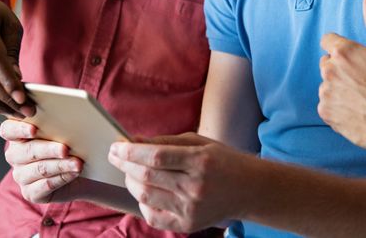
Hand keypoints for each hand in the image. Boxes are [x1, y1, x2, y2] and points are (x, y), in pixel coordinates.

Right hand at [1, 118, 86, 202]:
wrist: (86, 171)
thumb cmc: (75, 143)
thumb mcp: (68, 128)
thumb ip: (63, 120)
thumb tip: (72, 112)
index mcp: (18, 134)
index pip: (8, 129)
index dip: (18, 129)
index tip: (34, 129)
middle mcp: (15, 155)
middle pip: (25, 150)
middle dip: (47, 149)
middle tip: (65, 148)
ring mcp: (21, 175)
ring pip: (38, 169)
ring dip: (60, 165)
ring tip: (78, 163)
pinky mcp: (31, 193)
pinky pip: (44, 186)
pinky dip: (61, 178)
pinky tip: (74, 173)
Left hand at [108, 133, 248, 232]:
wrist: (249, 190)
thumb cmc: (222, 161)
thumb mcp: (199, 142)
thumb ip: (165, 141)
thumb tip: (132, 141)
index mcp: (200, 160)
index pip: (156, 156)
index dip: (131, 152)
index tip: (116, 146)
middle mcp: (196, 186)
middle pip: (148, 177)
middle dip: (125, 165)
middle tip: (116, 156)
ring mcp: (191, 208)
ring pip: (146, 196)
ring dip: (131, 183)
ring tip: (130, 173)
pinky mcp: (188, 225)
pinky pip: (153, 217)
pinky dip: (142, 204)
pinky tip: (145, 193)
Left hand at [318, 0, 365, 156]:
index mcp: (344, 52)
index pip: (328, 40)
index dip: (343, 46)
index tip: (358, 56)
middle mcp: (330, 72)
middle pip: (327, 62)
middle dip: (341, 66)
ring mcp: (327, 95)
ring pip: (328, 84)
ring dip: (340, 87)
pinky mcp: (327, 115)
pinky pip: (328, 105)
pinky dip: (340, 106)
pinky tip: (360, 109)